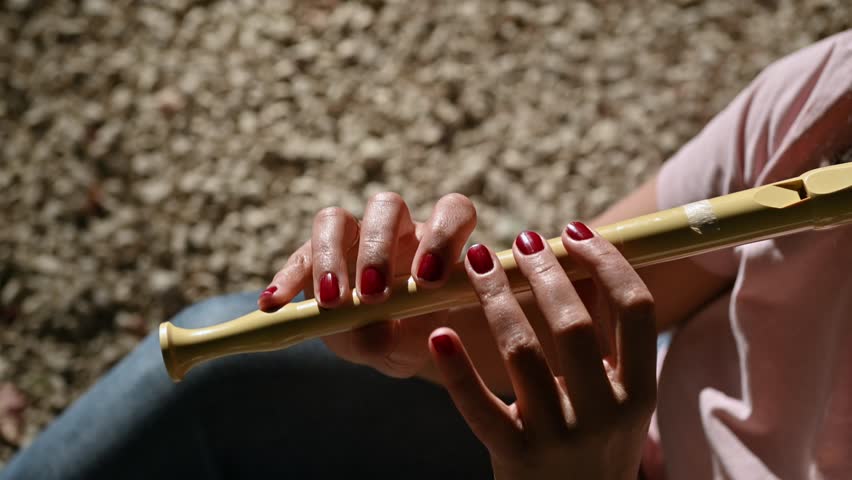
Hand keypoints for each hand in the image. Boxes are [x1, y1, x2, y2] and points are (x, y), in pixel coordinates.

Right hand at [258, 192, 476, 377]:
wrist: (388, 344)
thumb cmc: (411, 335)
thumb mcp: (410, 345)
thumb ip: (399, 336)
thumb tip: (374, 327)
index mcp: (434, 239)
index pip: (450, 210)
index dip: (443, 237)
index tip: (428, 280)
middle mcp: (395, 227)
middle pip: (386, 206)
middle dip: (379, 250)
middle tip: (375, 295)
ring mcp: (351, 236)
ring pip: (335, 219)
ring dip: (331, 257)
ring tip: (331, 302)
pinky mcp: (313, 254)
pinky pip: (297, 256)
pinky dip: (286, 280)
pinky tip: (275, 304)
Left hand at [428, 224, 656, 479]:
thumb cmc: (594, 441)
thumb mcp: (617, 395)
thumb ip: (605, 335)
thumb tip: (584, 262)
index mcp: (638, 391)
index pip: (635, 308)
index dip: (606, 262)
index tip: (573, 232)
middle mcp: (606, 413)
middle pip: (571, 325)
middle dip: (544, 274)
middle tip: (523, 240)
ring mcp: (559, 437)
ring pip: (521, 353)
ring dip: (496, 298)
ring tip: (477, 261)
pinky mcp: (515, 457)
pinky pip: (479, 408)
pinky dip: (456, 370)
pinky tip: (438, 334)